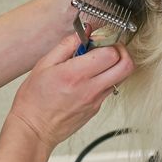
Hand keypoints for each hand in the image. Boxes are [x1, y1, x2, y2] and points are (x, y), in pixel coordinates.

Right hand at [7, 35, 133, 152]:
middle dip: (122, 52)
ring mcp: (96, 100)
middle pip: (127, 66)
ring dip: (114, 66)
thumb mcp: (44, 65)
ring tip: (96, 64)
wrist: (34, 129)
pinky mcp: (97, 108)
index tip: (98, 41)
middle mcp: (90, 88)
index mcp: (76, 74)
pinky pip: (109, 89)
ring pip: (121, 77)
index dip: (108, 42)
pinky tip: (88, 79)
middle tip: (108, 49)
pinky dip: (105, 79)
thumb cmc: (34, 100)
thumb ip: (67, 45)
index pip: (111, 53)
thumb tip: (85, 32)